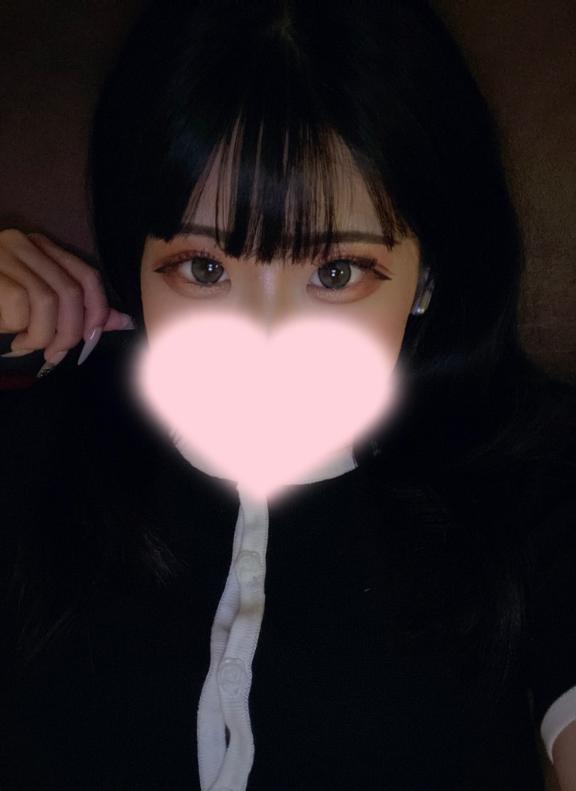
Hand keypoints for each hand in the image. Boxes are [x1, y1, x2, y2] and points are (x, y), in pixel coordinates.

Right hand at [0, 229, 133, 364]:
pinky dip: (21, 329)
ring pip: (49, 301)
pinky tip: (11, 336)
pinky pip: (20, 306)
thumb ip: (74, 309)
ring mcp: (2, 254)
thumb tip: (122, 322)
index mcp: (38, 247)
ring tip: (28, 345)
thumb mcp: (34, 304)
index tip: (92, 337)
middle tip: (57, 353)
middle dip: (72, 331)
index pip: (87, 275)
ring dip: (44, 335)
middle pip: (72, 291)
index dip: (98, 310)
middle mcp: (22, 244)